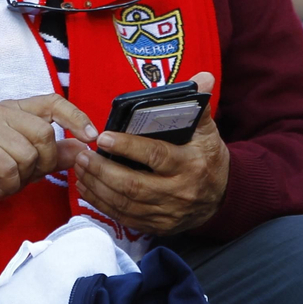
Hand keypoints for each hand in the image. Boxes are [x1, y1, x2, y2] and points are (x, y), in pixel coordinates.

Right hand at [0, 94, 97, 212]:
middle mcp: (0, 111)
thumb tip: (82, 148)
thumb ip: (51, 154)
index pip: (52, 101)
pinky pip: (9, 170)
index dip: (75, 117)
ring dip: (22, 177)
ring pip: (28, 154)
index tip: (91, 137)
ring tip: (4, 180)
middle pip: (44, 134)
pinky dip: (7, 186)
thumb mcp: (22, 162)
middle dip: (44, 162)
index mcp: (14, 109)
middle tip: (27, 175)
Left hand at [72, 72, 228, 234]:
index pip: (155, 155)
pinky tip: (87, 189)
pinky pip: (125, 218)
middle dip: (103, 171)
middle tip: (83, 156)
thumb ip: (199, 104)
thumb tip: (204, 76)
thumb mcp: (207, 130)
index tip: (103, 137)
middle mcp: (179, 192)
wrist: (222, 196)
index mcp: (190, 164)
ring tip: (80, 169)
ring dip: (98, 188)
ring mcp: (167, 213)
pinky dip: (103, 205)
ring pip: (126, 204)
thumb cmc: (208, 157)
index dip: (127, 147)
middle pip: (134, 186)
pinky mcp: (157, 226)